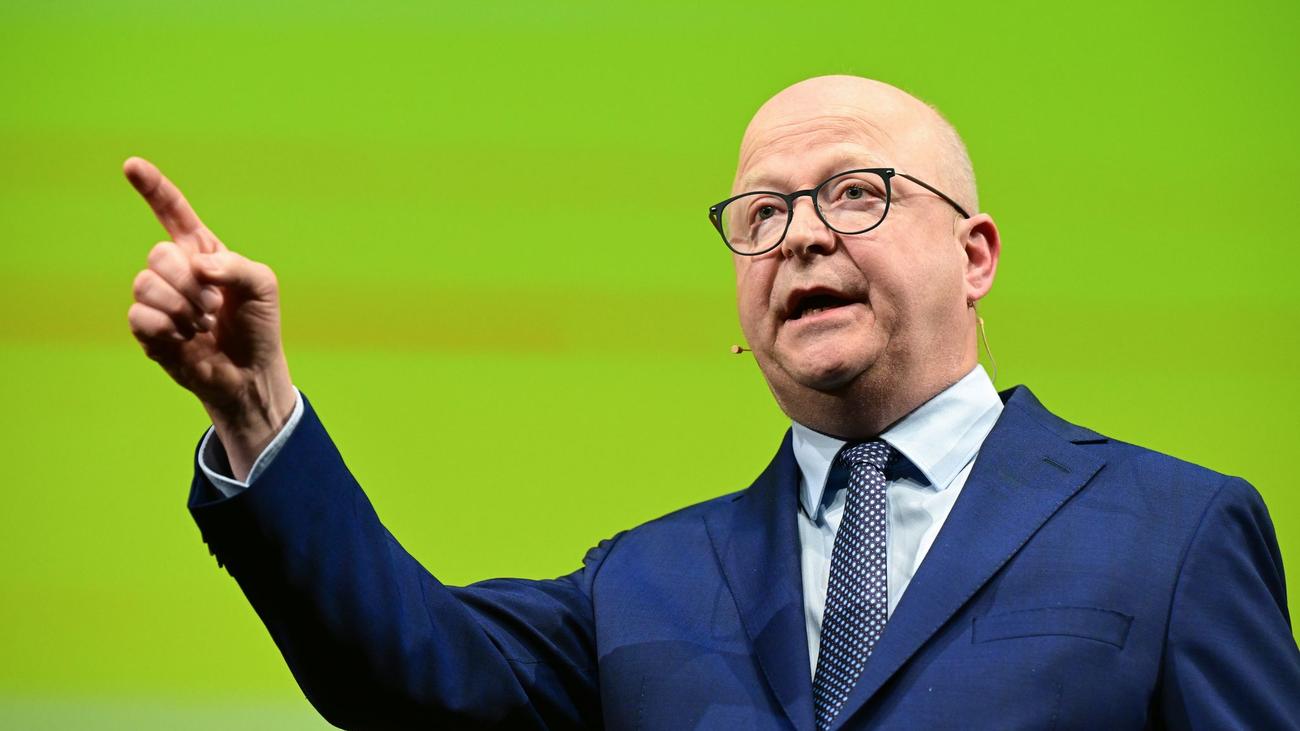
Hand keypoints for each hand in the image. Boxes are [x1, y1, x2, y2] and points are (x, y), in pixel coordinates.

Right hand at [124, 156, 295, 479]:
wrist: (251, 371)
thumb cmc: (258, 325)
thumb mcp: (263, 286)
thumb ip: (237, 267)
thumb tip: (199, 266)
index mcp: (201, 251)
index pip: (173, 212)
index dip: (153, 188)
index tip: (132, 165)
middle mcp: (175, 270)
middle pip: (158, 254)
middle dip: (190, 282)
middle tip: (214, 307)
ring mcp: (158, 299)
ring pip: (144, 284)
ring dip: (182, 308)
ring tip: (203, 324)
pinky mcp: (147, 329)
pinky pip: (140, 316)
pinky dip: (169, 328)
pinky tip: (187, 339)